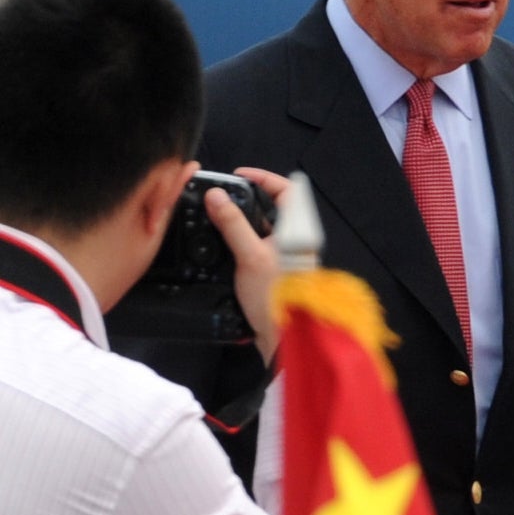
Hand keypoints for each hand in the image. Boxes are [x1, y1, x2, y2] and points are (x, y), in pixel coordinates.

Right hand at [203, 167, 291, 364]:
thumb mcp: (249, 256)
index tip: (238, 175)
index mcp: (299, 231)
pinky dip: (239, 241)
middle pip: (272, 208)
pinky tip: (219, 246)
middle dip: (244, 200)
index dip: (264, 178)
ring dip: (239, 222)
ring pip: (261, 228)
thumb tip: (215, 195)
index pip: (288, 190)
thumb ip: (232, 224)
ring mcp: (285, 257)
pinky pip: (256, 247)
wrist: (283, 338)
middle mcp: (295, 241)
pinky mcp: (273, 272)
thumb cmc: (274, 295)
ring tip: (214, 218)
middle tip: (218, 198)